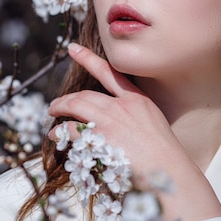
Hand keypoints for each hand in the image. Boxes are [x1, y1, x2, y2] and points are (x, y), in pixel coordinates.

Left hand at [48, 43, 220, 220]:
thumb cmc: (163, 158)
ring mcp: (110, 121)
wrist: (169, 172)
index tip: (73, 48)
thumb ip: (134, 118)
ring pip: (75, 106)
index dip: (88, 59)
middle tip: (55, 104)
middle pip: (86, 94)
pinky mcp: (99, 138)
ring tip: (52, 116)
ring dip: (60, 109)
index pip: (110, 73)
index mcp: (139, 100)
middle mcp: (123, 106)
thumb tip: (112, 122)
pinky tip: (56, 136)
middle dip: (67, 98)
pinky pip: (71, 130)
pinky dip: (60, 132)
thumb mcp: (154, 127)